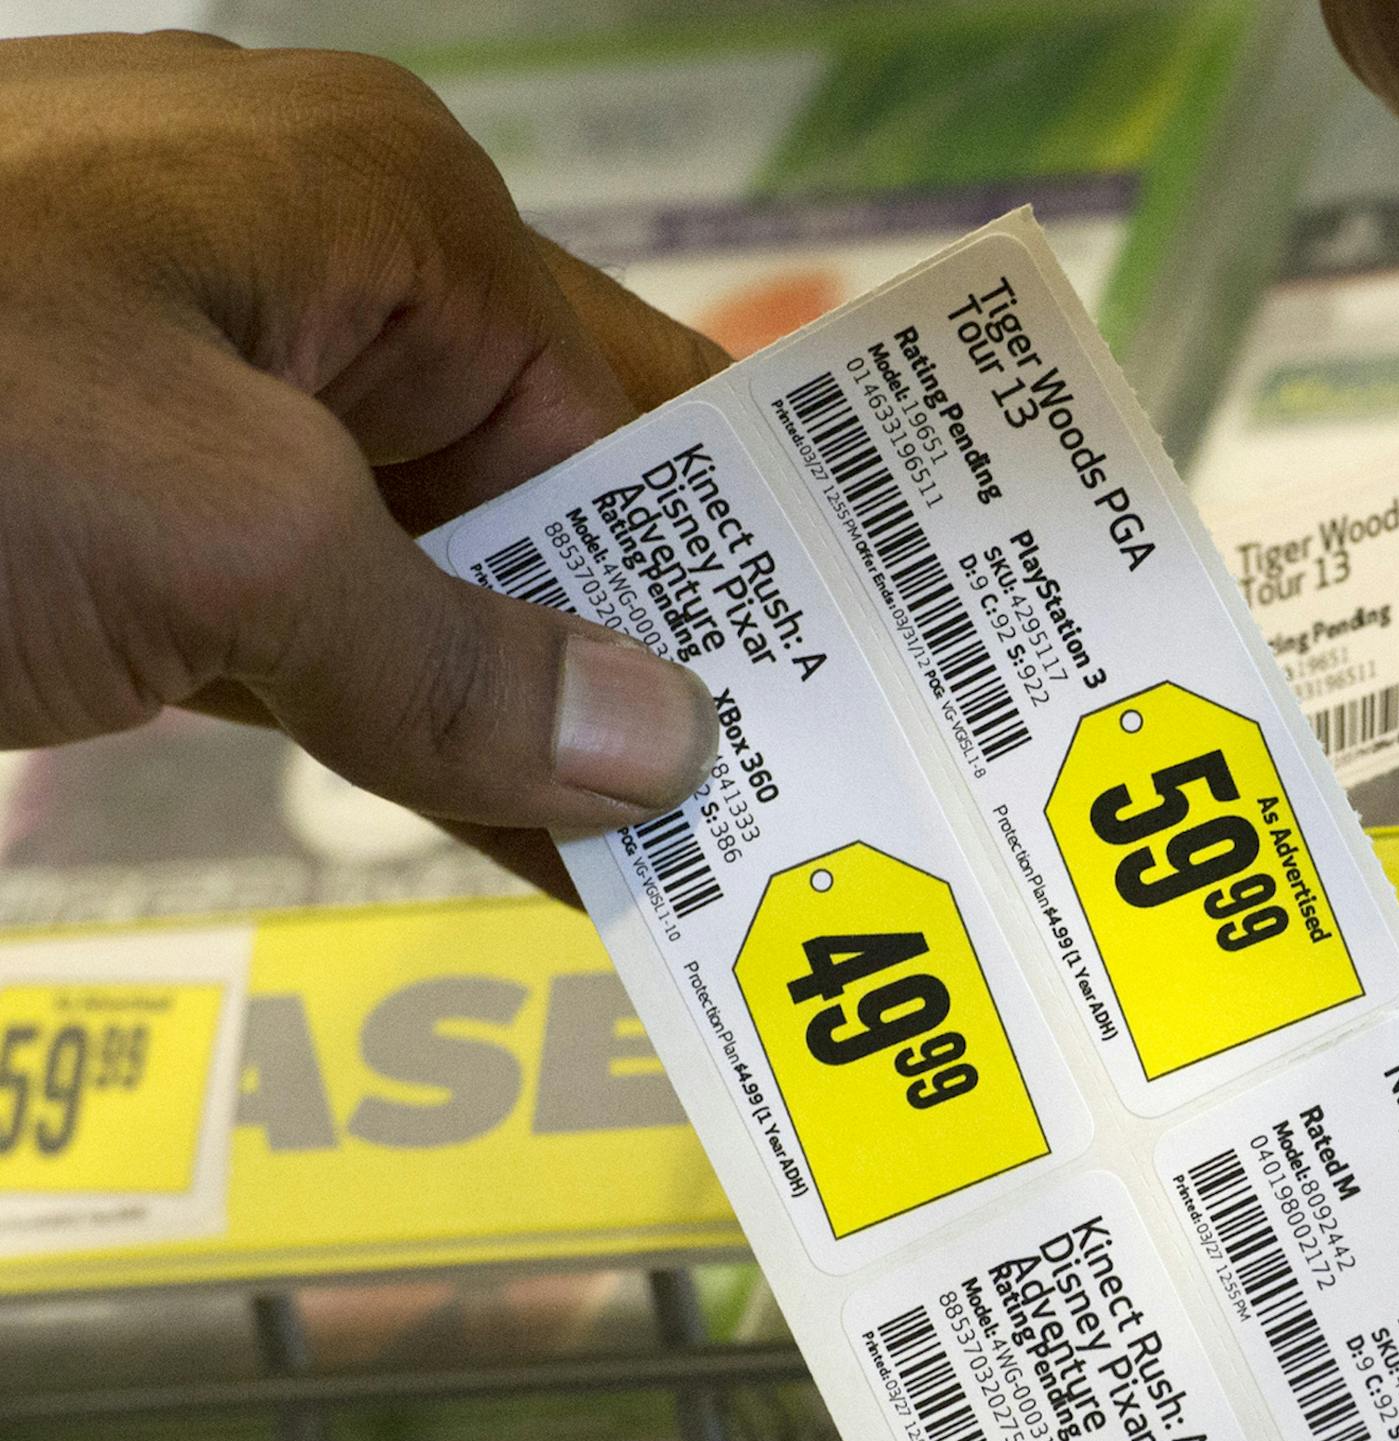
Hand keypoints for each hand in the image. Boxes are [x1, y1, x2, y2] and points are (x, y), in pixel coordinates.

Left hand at [0, 32, 733, 898]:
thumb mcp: (224, 541)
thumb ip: (461, 665)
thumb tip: (663, 756)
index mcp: (382, 211)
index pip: (645, 402)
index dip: (758, 563)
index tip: (865, 707)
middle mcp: (320, 287)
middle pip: (556, 498)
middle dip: (662, 658)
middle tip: (805, 819)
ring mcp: (215, 407)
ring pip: (445, 582)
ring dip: (544, 723)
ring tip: (693, 865)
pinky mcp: (129, 522)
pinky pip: (330, 637)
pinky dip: (416, 739)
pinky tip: (525, 845)